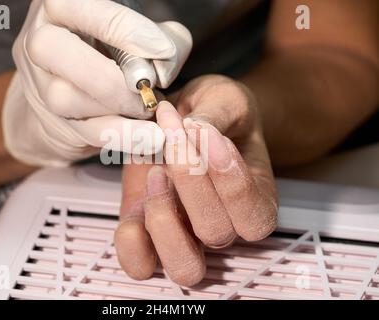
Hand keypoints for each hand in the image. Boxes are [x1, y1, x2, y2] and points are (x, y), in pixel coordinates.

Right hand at [3, 0, 191, 166]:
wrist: (82, 93)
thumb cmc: (115, 54)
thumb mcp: (141, 36)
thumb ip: (163, 38)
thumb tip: (165, 60)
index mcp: (59, 9)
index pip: (80, 6)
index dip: (124, 29)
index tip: (162, 50)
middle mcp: (39, 41)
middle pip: (54, 50)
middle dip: (110, 76)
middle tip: (148, 89)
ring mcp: (40, 84)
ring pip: (64, 97)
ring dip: (116, 108)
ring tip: (148, 109)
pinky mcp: (54, 120)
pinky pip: (83, 131)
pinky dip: (122, 136)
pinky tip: (150, 138)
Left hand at [115, 75, 277, 285]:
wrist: (189, 115)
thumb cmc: (216, 112)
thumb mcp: (225, 99)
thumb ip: (216, 114)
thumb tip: (192, 130)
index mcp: (254, 201)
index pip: (254, 218)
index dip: (231, 181)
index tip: (209, 133)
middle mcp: (223, 225)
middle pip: (215, 234)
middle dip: (191, 181)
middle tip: (174, 134)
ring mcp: (184, 233)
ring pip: (184, 266)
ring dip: (163, 216)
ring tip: (156, 171)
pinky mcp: (147, 229)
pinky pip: (140, 263)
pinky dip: (132, 240)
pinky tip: (137, 196)